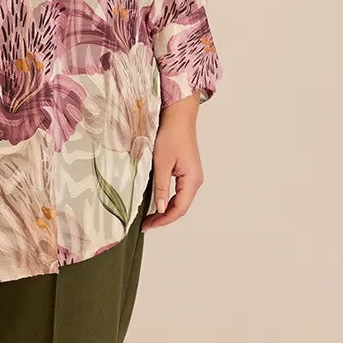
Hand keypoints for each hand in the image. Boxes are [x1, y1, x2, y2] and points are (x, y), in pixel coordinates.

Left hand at [141, 96, 203, 230]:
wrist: (178, 116)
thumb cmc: (171, 135)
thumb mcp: (162, 163)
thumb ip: (161, 188)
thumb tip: (161, 209)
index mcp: (192, 180)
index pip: (179, 209)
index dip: (164, 220)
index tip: (148, 226)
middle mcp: (195, 180)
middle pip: (181, 207)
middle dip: (164, 217)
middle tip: (146, 224)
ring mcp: (192, 176)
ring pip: (180, 200)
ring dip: (166, 209)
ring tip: (150, 217)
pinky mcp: (186, 170)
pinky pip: (179, 191)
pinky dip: (168, 199)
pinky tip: (157, 202)